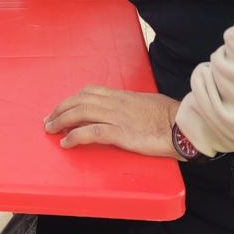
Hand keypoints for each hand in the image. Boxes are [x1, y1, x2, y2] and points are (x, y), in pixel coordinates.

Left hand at [44, 85, 182, 158]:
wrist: (184, 125)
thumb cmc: (172, 116)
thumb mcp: (149, 103)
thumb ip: (134, 106)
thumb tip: (128, 112)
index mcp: (123, 95)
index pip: (90, 92)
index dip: (73, 99)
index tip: (63, 107)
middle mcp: (116, 103)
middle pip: (80, 100)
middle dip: (61, 109)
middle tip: (48, 119)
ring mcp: (117, 117)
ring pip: (81, 113)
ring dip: (61, 121)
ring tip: (50, 129)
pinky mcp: (121, 133)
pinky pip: (92, 132)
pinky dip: (75, 136)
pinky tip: (66, 142)